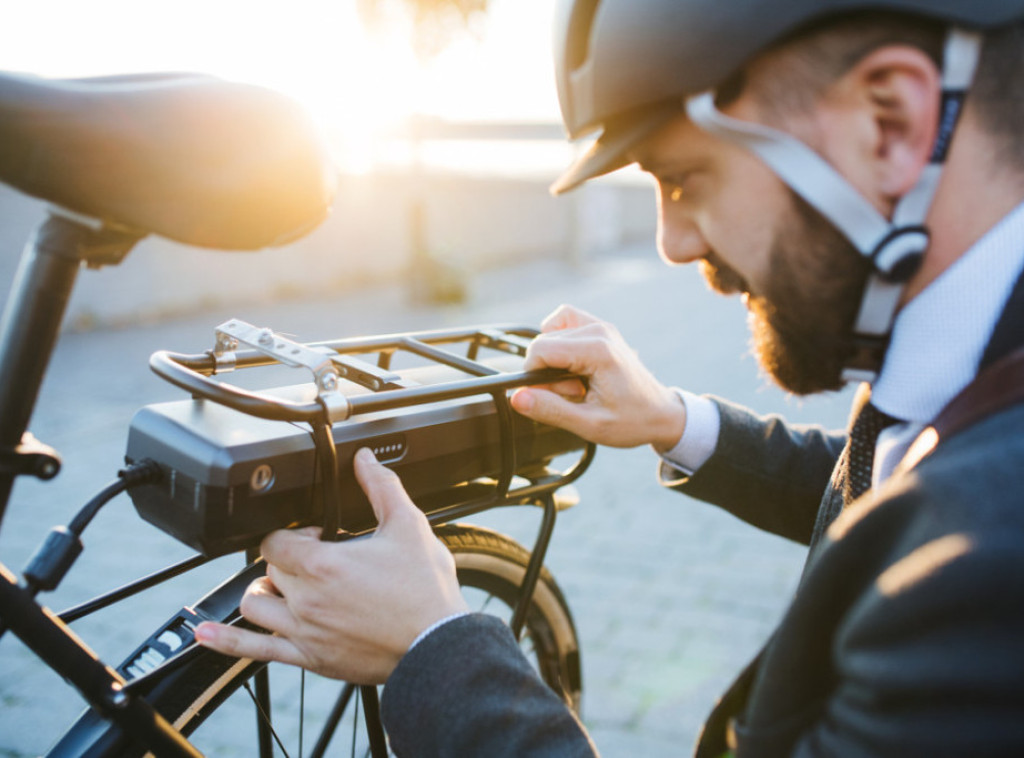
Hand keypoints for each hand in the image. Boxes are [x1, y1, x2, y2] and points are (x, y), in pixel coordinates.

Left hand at [193, 447, 468, 683]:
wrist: (436, 645)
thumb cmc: (425, 593)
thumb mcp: (408, 527)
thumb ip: (382, 487)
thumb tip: (365, 460)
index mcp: (323, 564)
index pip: (275, 540)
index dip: (293, 533)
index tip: (317, 536)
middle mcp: (305, 599)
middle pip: (268, 570)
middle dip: (287, 560)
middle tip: (318, 560)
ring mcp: (303, 632)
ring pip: (254, 605)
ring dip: (263, 591)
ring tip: (284, 587)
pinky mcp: (309, 658)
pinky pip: (254, 652)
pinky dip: (224, 643)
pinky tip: (204, 636)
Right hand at [510, 305, 685, 450]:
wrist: (661, 413)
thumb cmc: (632, 420)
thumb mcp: (589, 425)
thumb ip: (550, 410)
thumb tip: (517, 397)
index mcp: (598, 351)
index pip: (540, 350)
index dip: (534, 377)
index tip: (557, 397)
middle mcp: (599, 331)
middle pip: (544, 342)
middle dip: (547, 372)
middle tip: (576, 395)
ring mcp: (600, 326)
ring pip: (550, 333)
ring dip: (554, 359)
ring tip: (577, 382)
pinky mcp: (599, 328)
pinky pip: (563, 322)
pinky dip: (558, 341)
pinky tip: (570, 364)